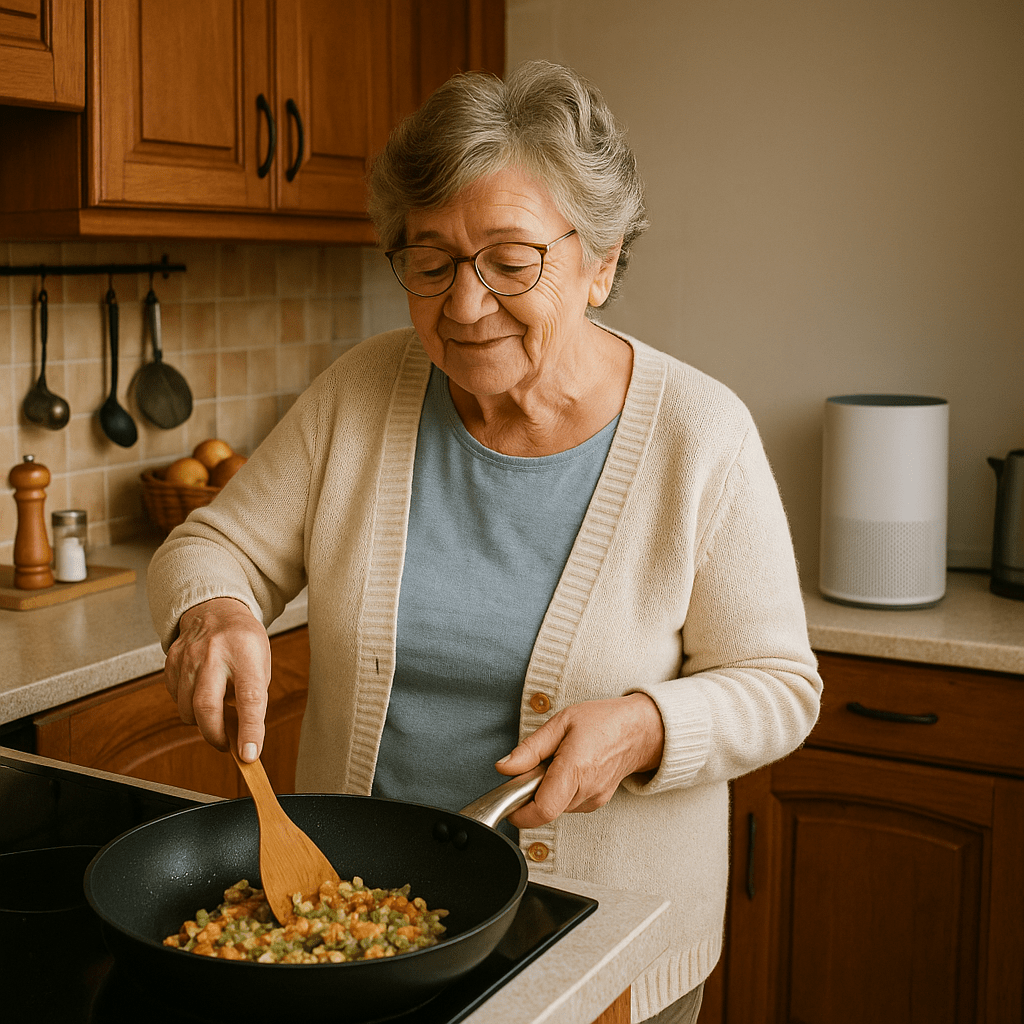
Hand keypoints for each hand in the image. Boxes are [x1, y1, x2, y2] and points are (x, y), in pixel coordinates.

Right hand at [164, 597, 271, 761]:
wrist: (217, 611)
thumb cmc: (244, 643)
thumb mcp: (261, 666)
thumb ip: (253, 701)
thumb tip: (244, 742)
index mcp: (245, 653)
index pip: (249, 698)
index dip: (249, 730)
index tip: (249, 755)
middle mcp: (214, 653)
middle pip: (206, 707)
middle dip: (215, 735)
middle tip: (226, 744)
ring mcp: (189, 656)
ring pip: (186, 708)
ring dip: (201, 722)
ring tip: (217, 710)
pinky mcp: (171, 661)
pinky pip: (175, 699)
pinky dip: (187, 707)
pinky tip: (201, 694)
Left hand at [494, 693, 664, 829]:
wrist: (638, 731)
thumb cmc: (603, 721)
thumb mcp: (561, 722)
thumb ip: (530, 749)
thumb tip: (504, 767)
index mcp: (576, 768)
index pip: (543, 809)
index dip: (520, 813)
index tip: (509, 804)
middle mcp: (587, 790)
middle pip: (545, 809)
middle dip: (532, 792)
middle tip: (538, 766)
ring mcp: (594, 800)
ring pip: (555, 807)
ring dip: (547, 791)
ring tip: (558, 763)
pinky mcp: (596, 803)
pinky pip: (567, 804)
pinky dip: (560, 791)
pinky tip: (570, 770)